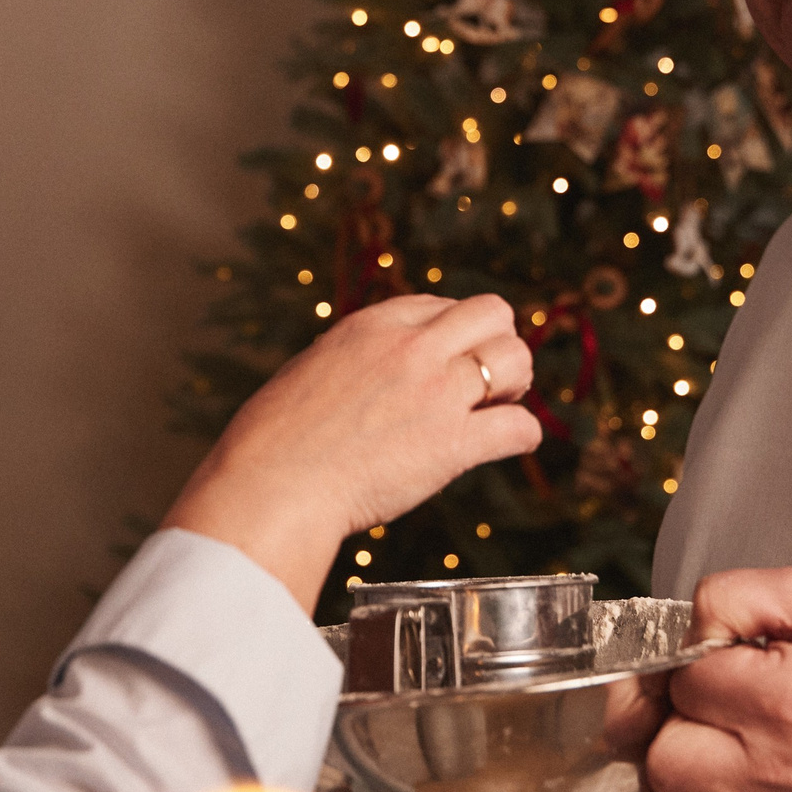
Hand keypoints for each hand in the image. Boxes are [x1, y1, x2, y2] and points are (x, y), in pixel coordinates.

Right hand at [163, 294, 539, 612]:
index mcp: (372, 326)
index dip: (454, 332)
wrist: (270, 487)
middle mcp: (411, 348)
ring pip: (515, 358)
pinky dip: (521, 436)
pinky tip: (508, 444)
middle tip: (487, 380)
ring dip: (515, 383)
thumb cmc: (272, 443)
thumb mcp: (310, 371)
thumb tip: (369, 372)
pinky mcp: (452, 444)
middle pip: (492, 313)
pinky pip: (519, 426)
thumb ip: (352, 362)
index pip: (440, 304)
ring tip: (498, 407)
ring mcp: (436, 392)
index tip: (450, 358)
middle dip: (498, 342)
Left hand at [642, 567, 791, 791]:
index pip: (684, 683)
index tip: (717, 650)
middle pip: (662, 758)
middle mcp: (777, 766)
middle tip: (694, 693)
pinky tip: (718, 754)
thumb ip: (729, 597)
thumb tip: (680, 632)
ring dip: (669, 760)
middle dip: (664, 717)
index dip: (688, 657)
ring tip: (700, 726)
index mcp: (784, 701)